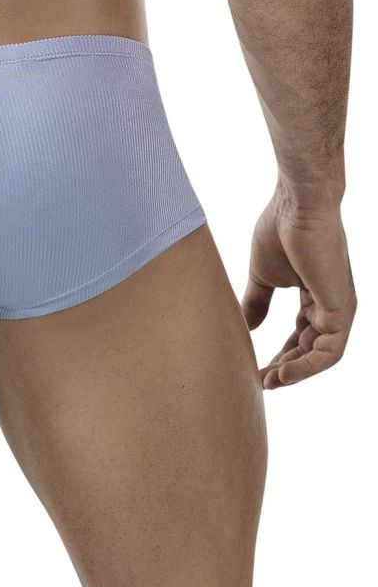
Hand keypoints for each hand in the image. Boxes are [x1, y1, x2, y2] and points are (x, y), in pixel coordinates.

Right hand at [240, 188, 355, 388]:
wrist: (297, 204)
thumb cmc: (279, 228)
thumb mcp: (262, 275)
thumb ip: (257, 302)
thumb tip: (245, 328)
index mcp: (315, 295)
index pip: (301, 335)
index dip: (280, 354)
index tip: (256, 368)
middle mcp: (331, 304)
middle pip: (310, 349)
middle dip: (285, 368)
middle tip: (259, 381)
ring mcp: (339, 308)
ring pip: (321, 356)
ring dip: (295, 373)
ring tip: (269, 381)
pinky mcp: (342, 309)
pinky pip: (328, 352)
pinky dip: (306, 367)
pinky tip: (282, 373)